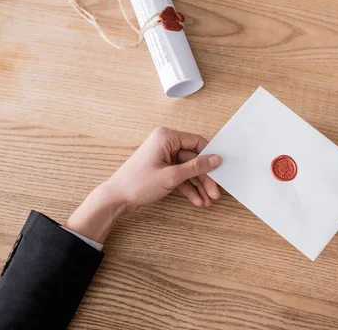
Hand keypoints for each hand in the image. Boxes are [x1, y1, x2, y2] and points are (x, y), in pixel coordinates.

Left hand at [105, 126, 221, 209]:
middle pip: (193, 159)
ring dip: (198, 186)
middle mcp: (165, 144)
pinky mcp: (162, 170)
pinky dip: (188, 188)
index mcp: (166, 137)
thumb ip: (196, 167)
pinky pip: (180, 177)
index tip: (220, 170)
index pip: (196, 142)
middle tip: (215, 192)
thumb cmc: (137, 183)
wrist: (116, 199)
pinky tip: (197, 200)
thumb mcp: (171, 176)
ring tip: (208, 200)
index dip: (209, 157)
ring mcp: (163, 158)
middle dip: (204, 178)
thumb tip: (216, 159)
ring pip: (188, 170)